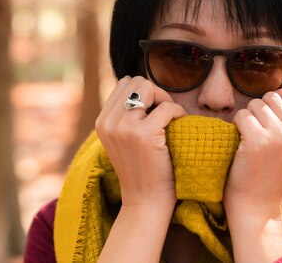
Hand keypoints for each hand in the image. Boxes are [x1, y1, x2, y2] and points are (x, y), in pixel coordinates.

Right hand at [95, 76, 186, 207]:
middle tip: (164, 113)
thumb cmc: (140, 169)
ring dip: (165, 100)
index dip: (143, 93)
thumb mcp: (121, 139)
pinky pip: (167, 107)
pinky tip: (180, 125)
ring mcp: (125, 128)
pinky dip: (178, 112)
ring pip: (150, 88)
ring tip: (170, 118)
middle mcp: (109, 122)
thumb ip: (123, 116)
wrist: (145, 201)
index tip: (153, 110)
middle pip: (137, 81)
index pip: (124, 84)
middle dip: (154, 92)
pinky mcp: (145, 134)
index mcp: (102, 122)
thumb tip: (140, 86)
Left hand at [224, 87, 281, 218]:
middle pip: (271, 98)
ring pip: (255, 105)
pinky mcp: (258, 140)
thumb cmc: (268, 176)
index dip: (281, 97)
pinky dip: (236, 127)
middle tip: (256, 135)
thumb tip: (281, 93)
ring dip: (246, 119)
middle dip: (259, 111)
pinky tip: (241, 145)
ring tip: (249, 142)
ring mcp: (279, 136)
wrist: (258, 208)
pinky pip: (241, 116)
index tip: (270, 115)